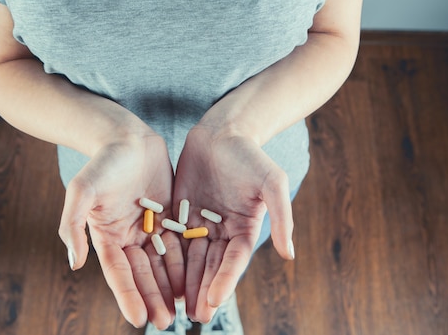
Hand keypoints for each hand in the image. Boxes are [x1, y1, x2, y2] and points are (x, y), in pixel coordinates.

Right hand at [58, 133, 184, 328]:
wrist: (127, 136)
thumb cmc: (102, 162)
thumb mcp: (82, 190)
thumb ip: (73, 225)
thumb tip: (74, 263)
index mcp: (107, 235)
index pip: (118, 272)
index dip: (128, 295)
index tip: (139, 319)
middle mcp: (129, 236)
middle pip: (143, 274)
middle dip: (154, 298)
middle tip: (166, 322)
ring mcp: (150, 227)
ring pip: (163, 263)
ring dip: (172, 286)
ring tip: (184, 309)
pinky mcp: (169, 216)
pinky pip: (179, 243)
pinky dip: (185, 262)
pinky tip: (195, 279)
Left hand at [174, 125, 294, 322]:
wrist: (222, 132)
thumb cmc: (250, 155)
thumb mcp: (272, 182)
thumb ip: (282, 217)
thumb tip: (289, 254)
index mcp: (244, 228)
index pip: (234, 260)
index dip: (226, 280)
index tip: (216, 300)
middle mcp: (222, 231)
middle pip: (211, 265)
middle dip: (203, 289)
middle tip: (195, 316)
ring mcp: (199, 224)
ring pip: (190, 257)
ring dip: (185, 282)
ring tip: (176, 306)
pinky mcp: (179, 213)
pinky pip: (172, 239)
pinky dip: (167, 259)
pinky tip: (157, 276)